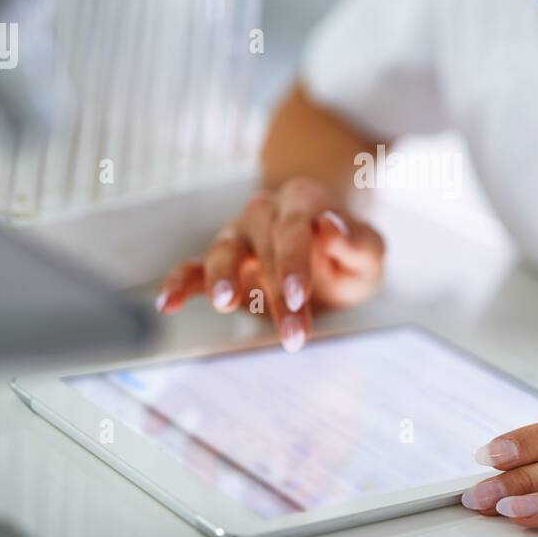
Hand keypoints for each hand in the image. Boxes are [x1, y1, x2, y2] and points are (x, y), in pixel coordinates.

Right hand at [154, 176, 384, 351]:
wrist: (330, 261)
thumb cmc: (350, 255)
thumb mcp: (370, 253)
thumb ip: (357, 241)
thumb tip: (330, 225)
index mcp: (303, 201)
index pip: (294, 226)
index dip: (295, 260)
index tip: (299, 295)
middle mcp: (265, 213)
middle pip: (263, 245)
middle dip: (276, 291)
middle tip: (293, 335)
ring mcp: (239, 237)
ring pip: (223, 250)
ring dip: (223, 279)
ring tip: (224, 304)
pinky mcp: (220, 266)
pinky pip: (193, 269)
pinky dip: (178, 283)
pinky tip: (167, 303)